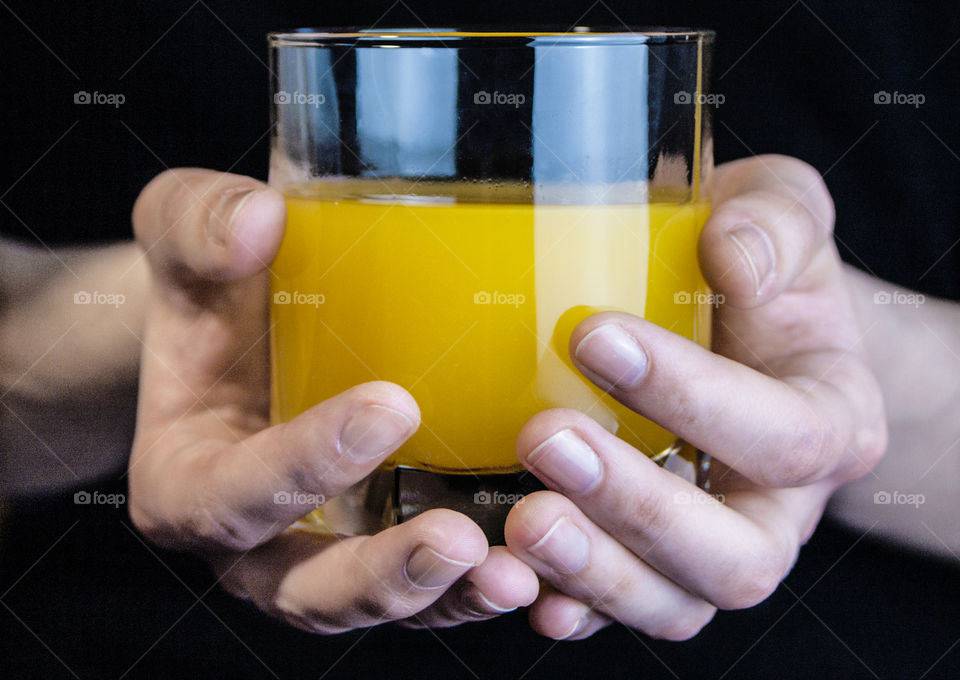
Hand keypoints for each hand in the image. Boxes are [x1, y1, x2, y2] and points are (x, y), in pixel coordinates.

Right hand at [128, 168, 537, 632]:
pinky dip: (486, 586)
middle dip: (387, 573)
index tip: (391, 409)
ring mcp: (330, 553)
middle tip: (460, 539)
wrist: (251, 333)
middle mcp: (259, 542)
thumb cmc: (219, 292)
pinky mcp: (390, 544)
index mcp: (190, 483)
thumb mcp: (186, 238)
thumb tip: (257, 220)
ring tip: (517, 574)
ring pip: (385, 603)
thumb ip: (197, 226)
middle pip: (311, 589)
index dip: (303, 467)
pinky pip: (437, 590)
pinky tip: (549, 569)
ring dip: (450, 597)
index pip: (234, 496)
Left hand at [505, 155, 887, 639]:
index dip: (693, 396)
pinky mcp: (651, 563)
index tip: (594, 335)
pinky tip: (514, 576)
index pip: (783, 435)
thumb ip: (776, 222)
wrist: (737, 326)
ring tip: (521, 520)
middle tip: (546, 439)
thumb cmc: (756, 269)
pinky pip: (617, 611)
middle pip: (735, 556)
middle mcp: (779, 506)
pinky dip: (568, 605)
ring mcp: (711, 546)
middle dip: (637, 507)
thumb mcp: (781, 214)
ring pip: (675, 603)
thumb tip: (732, 254)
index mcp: (830, 422)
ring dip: (594, 571)